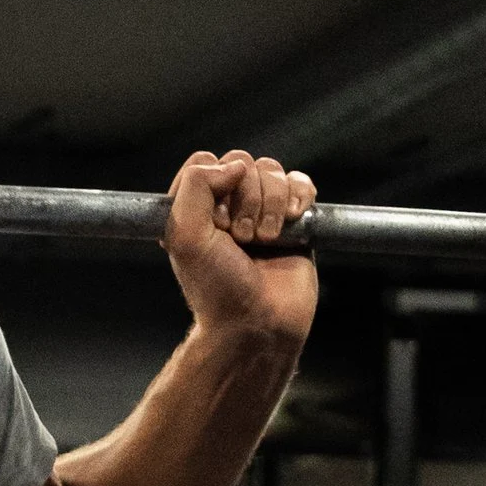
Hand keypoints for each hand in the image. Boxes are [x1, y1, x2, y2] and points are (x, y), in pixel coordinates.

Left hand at [162, 149, 317, 346]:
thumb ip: (195, 185)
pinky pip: (300, 183)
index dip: (214, 185)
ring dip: (271, 204)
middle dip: (246, 199)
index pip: (204, 162)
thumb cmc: (217, 287)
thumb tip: (236, 165)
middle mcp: (226, 205)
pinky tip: (292, 221)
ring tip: (265, 240)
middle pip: (242, 163)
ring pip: (272, 170)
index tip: (215, 223)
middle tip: (242, 238)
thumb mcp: (186, 235)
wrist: (258, 323)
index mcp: (194, 207)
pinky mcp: (293, 220)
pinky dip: (299, 196)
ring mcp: (261, 210)